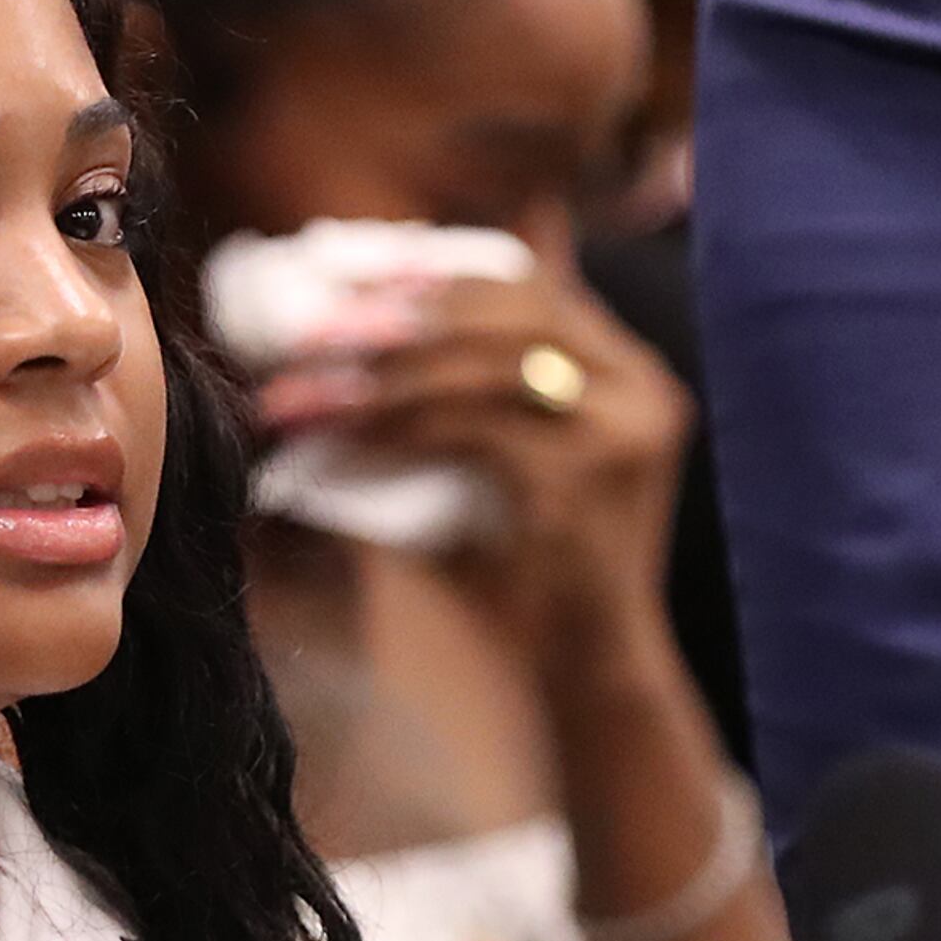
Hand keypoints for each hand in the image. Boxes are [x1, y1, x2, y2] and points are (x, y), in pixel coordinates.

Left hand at [337, 267, 692, 660]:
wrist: (583, 667)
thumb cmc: (523, 571)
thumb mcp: (496, 466)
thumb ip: (459, 402)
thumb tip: (356, 343)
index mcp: (624, 368)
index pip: (532, 283)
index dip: (438, 273)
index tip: (352, 278)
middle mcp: (641, 385)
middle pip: (511, 308)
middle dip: (400, 315)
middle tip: (310, 334)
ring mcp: (626, 430)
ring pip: (487, 369)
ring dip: (380, 379)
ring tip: (300, 396)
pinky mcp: (589, 480)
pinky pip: (475, 434)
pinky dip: (398, 433)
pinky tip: (338, 443)